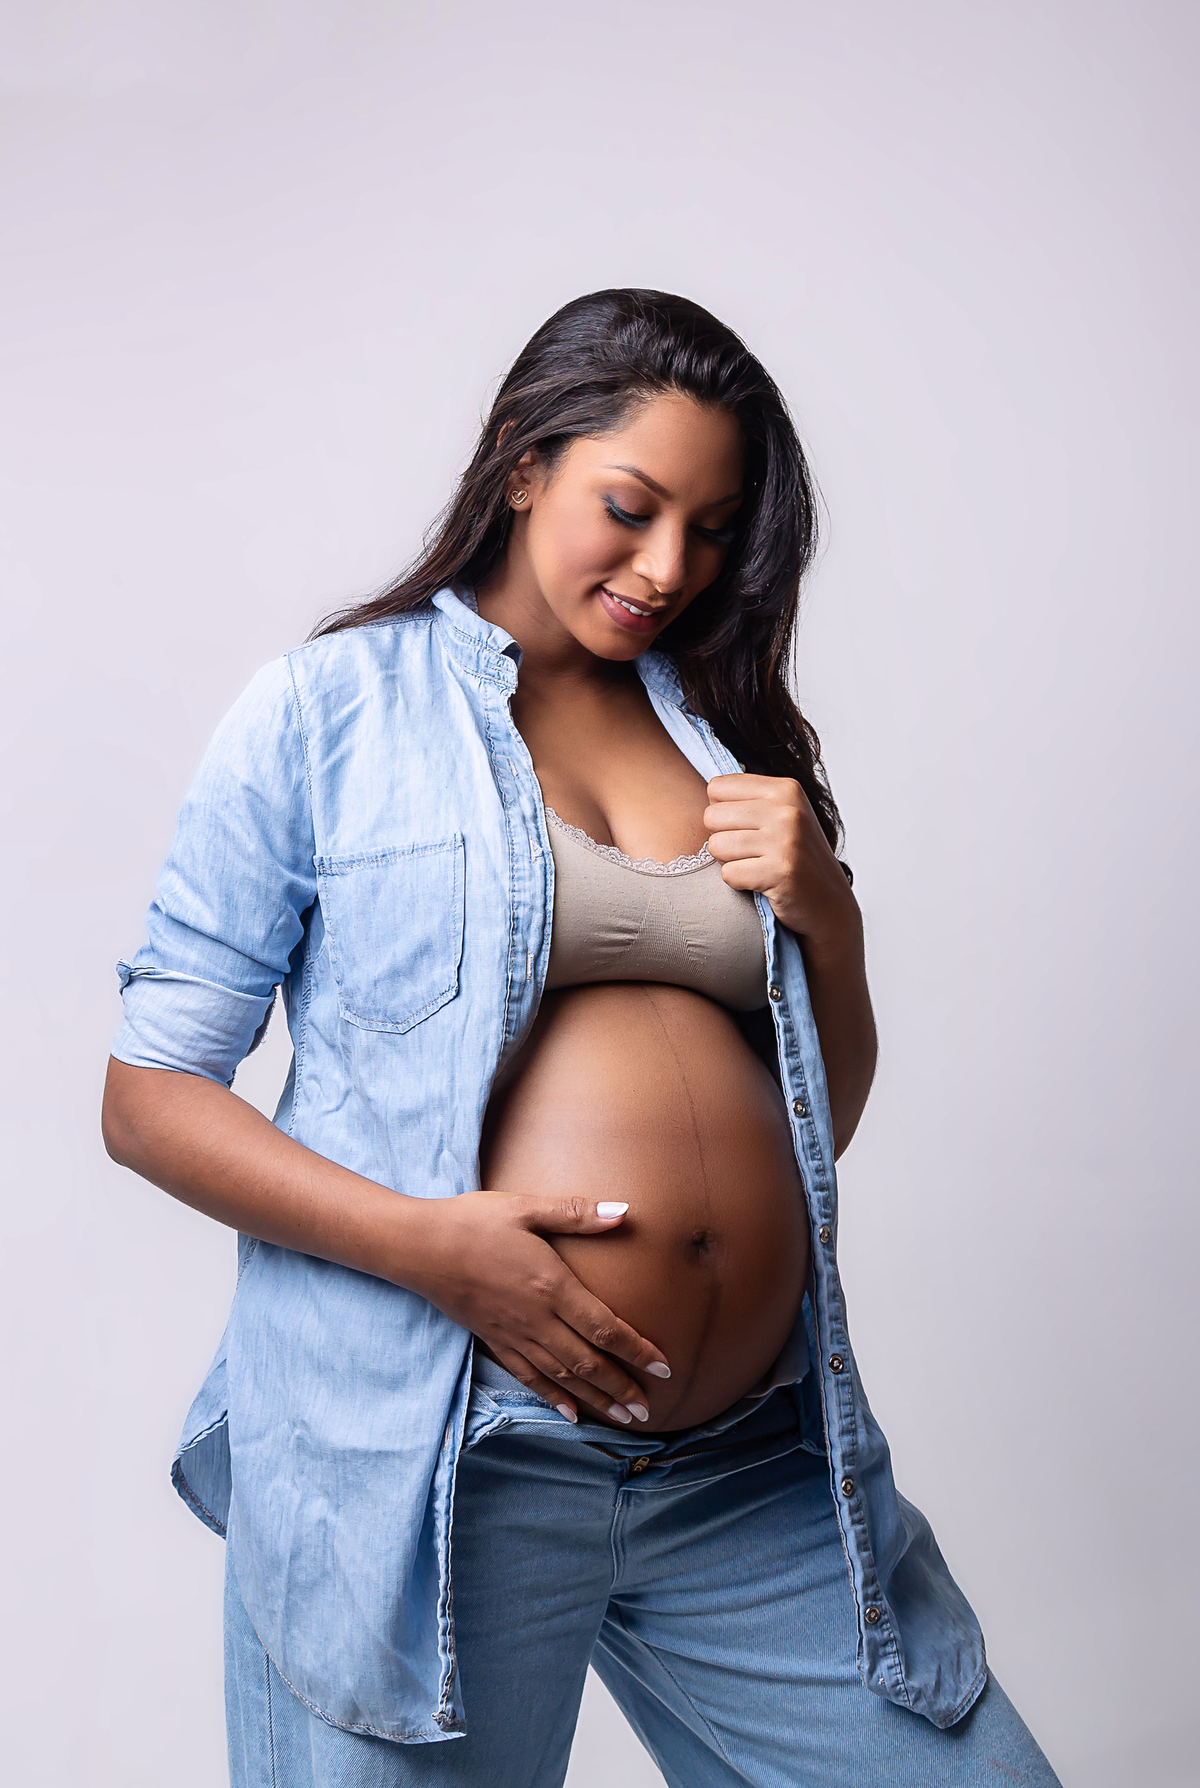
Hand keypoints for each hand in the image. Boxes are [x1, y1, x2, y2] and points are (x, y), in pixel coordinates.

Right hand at [403, 1190, 669, 1423]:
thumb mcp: (526, 1208)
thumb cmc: (474, 1222)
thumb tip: (625, 1212)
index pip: (605, 1327)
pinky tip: (572, 1414)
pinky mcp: (494, 1341)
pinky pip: (529, 1378)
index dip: (637, 1350)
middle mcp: (537, 1319)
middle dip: (622, 1388)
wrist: (419, 1247)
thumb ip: (577, 1214)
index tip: (665, 1368)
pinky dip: (553, 1398)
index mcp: (551, 1286)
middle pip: (588, 1363)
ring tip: (624, 1418)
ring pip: (563, 1377)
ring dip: (597, 1398)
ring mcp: (514, 1335)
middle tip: (649, 1410)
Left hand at [704, 773, 858, 952]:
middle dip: (723, 839)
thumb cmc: (796, 859)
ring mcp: (785, 840)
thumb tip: (706, 792)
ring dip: (730, 863)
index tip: (747, 829)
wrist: (829, 904)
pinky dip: (739, 884)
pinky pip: (728, 874)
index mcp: (785, 789)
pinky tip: (761, 883)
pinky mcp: (780, 871)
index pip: (716, 788)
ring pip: (716, 845)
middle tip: (751, 853)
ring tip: (757, 867)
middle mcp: (787, 809)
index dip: (722, 813)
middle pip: (711, 816)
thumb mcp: (782, 815)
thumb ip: (748, 800)